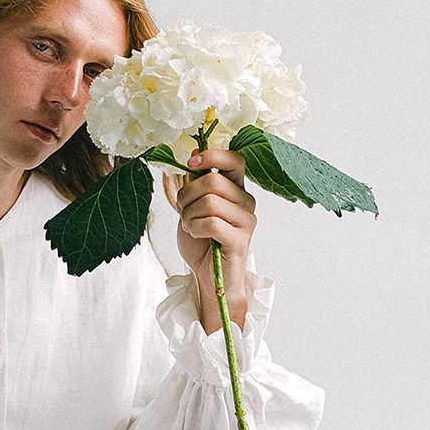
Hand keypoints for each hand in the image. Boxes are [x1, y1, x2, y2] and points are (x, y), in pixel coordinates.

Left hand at [163, 149, 257, 330]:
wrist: (208, 276)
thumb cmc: (202, 242)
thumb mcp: (194, 206)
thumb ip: (197, 183)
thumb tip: (194, 154)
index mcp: (236, 189)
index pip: (235, 160)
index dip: (213, 156)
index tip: (192, 162)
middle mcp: (246, 201)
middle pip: (212, 182)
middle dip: (187, 196)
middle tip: (183, 212)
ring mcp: (246, 220)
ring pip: (209, 202)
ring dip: (189, 215)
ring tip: (190, 226)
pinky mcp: (240, 239)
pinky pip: (211, 223)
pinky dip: (194, 228)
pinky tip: (196, 235)